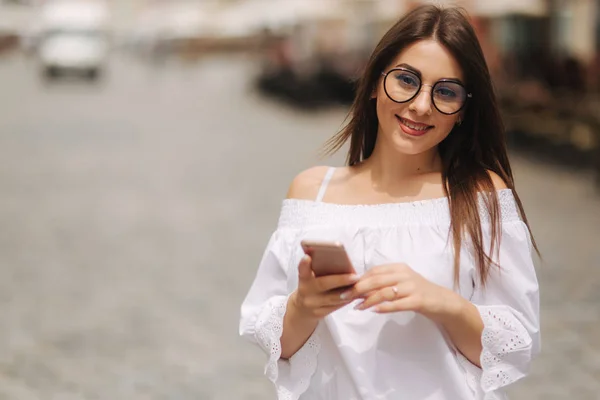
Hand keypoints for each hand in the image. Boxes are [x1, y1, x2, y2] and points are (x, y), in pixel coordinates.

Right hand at [290, 255, 359, 319]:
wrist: (301, 310)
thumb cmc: (311, 288)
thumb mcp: (309, 279)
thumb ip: (318, 271)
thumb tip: (340, 263)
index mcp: (303, 279)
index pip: (302, 270)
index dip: (304, 264)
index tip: (307, 257)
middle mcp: (306, 291)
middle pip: (323, 284)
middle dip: (341, 280)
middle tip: (355, 276)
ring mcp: (312, 304)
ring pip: (333, 298)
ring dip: (349, 292)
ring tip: (360, 285)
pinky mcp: (319, 313)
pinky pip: (336, 306)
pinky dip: (347, 300)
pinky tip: (356, 294)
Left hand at [341, 263, 459, 321]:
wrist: (443, 302)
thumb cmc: (418, 292)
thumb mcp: (401, 282)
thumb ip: (384, 282)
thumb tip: (359, 287)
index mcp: (399, 268)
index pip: (374, 271)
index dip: (359, 279)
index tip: (346, 286)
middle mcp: (405, 275)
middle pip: (376, 280)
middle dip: (358, 288)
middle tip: (345, 296)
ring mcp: (412, 287)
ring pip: (385, 292)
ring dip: (368, 300)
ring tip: (357, 307)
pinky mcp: (418, 300)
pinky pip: (397, 304)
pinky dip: (384, 307)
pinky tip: (374, 311)